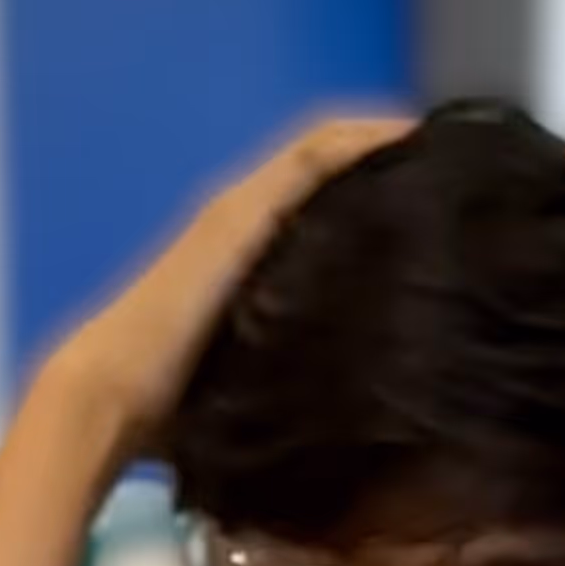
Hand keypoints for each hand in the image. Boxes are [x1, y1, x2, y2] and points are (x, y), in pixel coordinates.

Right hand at [42, 116, 412, 451]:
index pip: (320, 206)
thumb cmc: (168, 419)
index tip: (439, 206)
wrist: (108, 400)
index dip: (374, 194)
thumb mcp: (254, 391)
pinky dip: (362, 139)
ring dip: (381, 140)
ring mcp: (239, 210)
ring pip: (323, 151)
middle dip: (387, 164)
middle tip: (456, 169)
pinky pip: (313, 154)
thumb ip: (297, 383)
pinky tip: (410, 135)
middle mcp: (241, 223)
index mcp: (245, 262)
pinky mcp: (240, 210)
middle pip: (327, 170)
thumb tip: (364, 430)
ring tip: (444, 144)